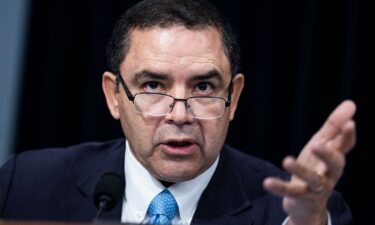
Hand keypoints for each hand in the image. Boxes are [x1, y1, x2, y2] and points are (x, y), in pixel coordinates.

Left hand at [263, 100, 355, 224]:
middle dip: (328, 155)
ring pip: (312, 179)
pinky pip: (291, 193)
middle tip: (317, 145)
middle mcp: (329, 173)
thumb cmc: (316, 168)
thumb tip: (351, 103)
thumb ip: (334, 126)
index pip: (345, 146)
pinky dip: (279, 187)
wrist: (307, 204)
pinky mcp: (302, 198)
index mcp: (335, 157)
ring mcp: (317, 188)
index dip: (348, 135)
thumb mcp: (322, 145)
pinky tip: (267, 182)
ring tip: (286, 160)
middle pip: (334, 164)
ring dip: (300, 170)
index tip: (350, 123)